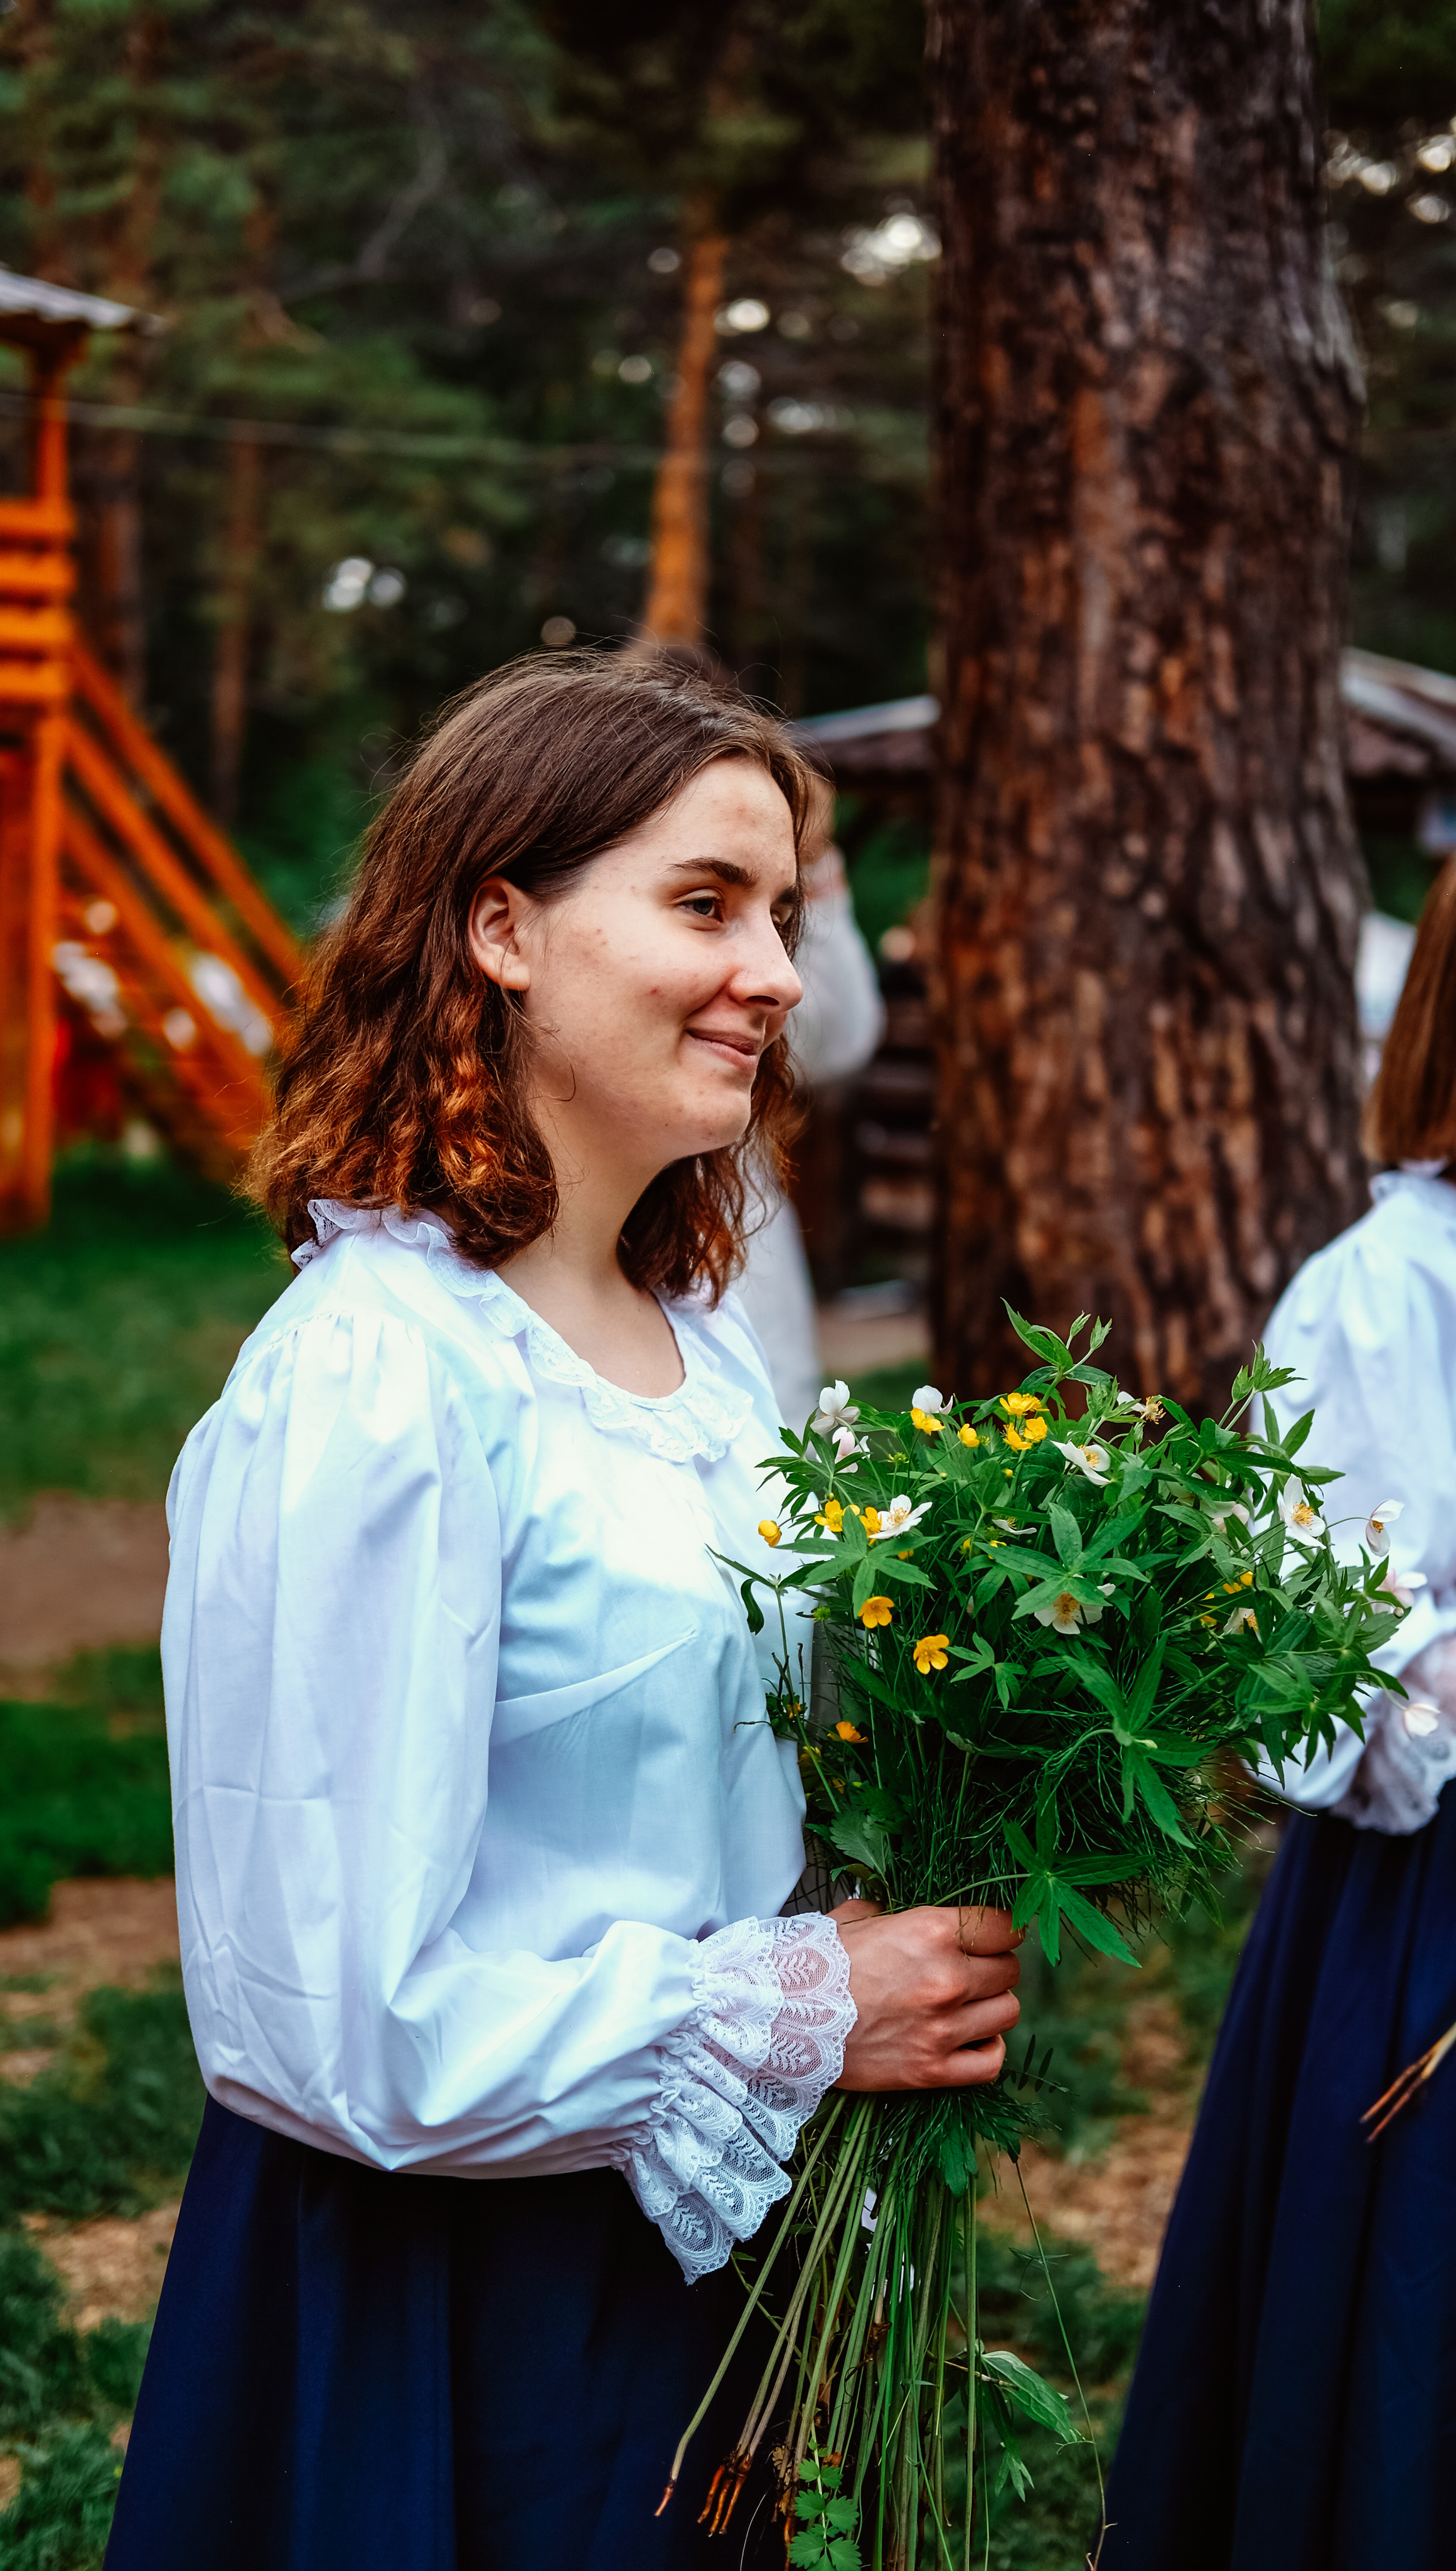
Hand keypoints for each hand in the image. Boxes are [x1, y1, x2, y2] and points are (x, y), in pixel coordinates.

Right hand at [828, 1899, 1021, 2091]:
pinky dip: (988, 2049)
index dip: (1000, 1929)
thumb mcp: (856, 1918)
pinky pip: (991, 2062)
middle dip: (994, 1966)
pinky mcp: (931, 2070)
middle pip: (1009, 1970)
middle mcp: (946, 1979)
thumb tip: (912, 1914)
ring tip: (968, 2004)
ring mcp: (942, 2029)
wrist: (778, 2017)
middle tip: (970, 1969)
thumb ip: (896, 1912)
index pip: (1004, 1926)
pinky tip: (970, 2038)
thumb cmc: (814, 1962)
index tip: (990, 1934)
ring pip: (1007, 2012)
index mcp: (931, 1931)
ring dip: (991, 2005)